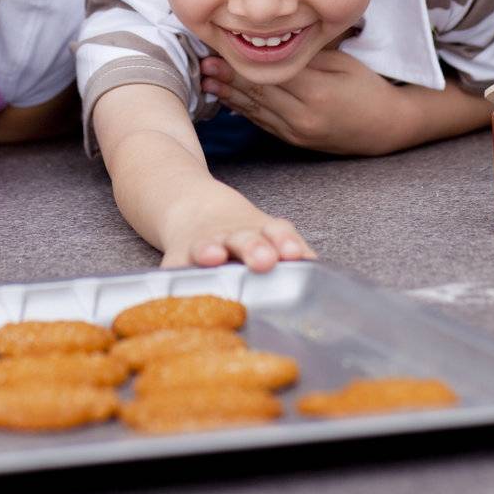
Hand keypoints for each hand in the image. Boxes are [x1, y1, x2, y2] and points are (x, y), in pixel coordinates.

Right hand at [160, 193, 313, 273]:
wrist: (190, 204)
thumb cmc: (239, 232)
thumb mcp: (267, 232)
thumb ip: (289, 249)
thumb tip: (319, 268)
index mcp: (259, 231)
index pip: (277, 232)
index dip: (285, 242)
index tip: (293, 254)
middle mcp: (232, 236)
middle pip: (245, 239)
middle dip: (254, 247)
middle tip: (264, 260)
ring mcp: (203, 245)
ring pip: (208, 246)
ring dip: (211, 250)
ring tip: (214, 255)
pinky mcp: (176, 258)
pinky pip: (174, 268)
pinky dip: (174, 276)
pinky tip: (174, 288)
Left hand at [201, 49, 415, 155]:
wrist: (387, 128)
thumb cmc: (367, 88)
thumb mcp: (342, 64)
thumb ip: (307, 57)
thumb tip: (273, 43)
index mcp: (316, 92)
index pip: (268, 73)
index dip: (240, 59)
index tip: (218, 45)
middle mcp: (303, 116)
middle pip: (257, 92)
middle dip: (227, 76)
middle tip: (200, 62)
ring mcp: (298, 132)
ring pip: (256, 110)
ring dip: (229, 95)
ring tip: (206, 80)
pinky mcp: (295, 140)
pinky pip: (264, 123)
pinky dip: (244, 110)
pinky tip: (227, 99)